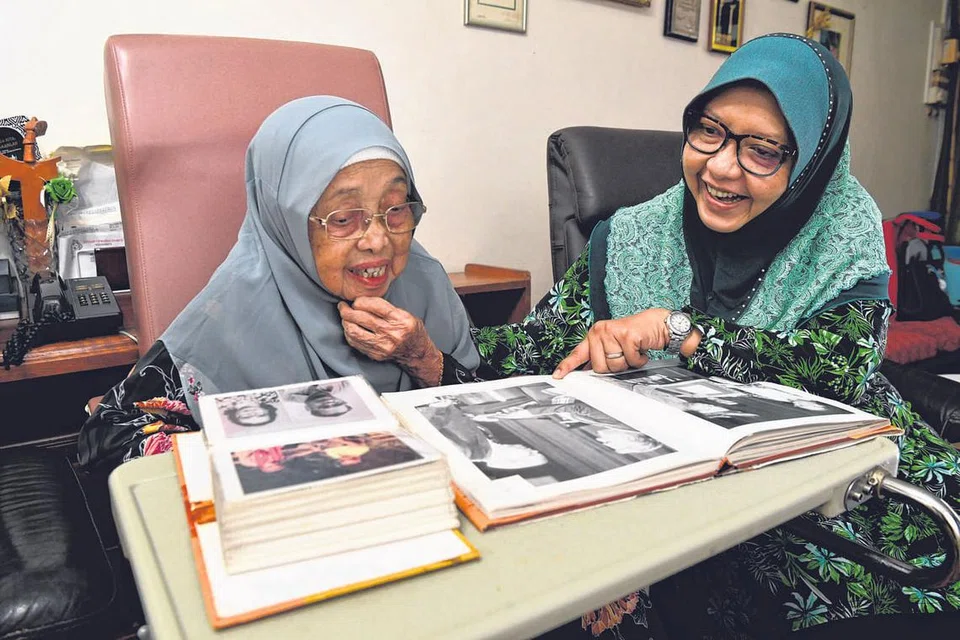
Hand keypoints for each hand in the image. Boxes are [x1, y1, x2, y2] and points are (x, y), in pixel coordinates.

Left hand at [338, 297, 441, 385]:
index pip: (376, 306)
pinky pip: (357, 343)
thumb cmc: (411, 331)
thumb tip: (363, 301)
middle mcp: (392, 333)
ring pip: (356, 331)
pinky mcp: (376, 354)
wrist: (417, 353)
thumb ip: (387, 308)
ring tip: (344, 317)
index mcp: (401, 320)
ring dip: (346, 322)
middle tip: (343, 306)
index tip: (356, 300)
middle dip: (348, 310)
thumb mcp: (406, 314)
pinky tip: (349, 328)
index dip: (361, 301)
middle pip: (363, 318)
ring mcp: (383, 345)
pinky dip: (349, 334)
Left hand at [552, 308, 671, 378]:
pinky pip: (630, 360)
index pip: (577, 354)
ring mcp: (613, 332)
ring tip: (631, 351)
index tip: (557, 376)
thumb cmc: (633, 337)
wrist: (654, 324)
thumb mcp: (612, 346)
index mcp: (594, 335)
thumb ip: (600, 357)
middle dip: (615, 366)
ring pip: (615, 365)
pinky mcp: (627, 335)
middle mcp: (600, 331)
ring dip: (628, 363)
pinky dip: (638, 359)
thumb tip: (588, 373)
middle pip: (600, 367)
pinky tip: (639, 349)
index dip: (567, 366)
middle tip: (623, 354)